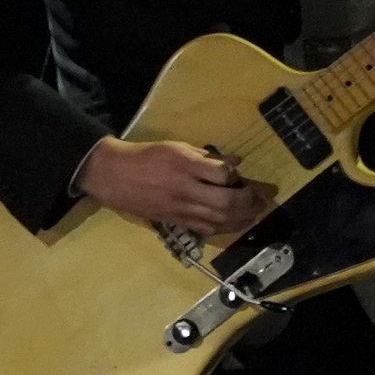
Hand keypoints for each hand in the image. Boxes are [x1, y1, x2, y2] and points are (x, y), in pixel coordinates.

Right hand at [77, 136, 267, 237]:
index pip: (223, 174)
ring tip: (255, 213)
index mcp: (184, 164)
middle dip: (249, 201)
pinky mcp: (175, 220)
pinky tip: (235, 223)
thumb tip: (235, 162)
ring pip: (219, 218)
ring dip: (243, 217)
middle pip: (226, 201)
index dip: (237, 176)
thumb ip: (206, 156)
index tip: (240, 175)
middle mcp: (185, 188)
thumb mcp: (176, 147)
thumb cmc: (146, 156)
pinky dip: (225, 227)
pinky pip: (206, 228)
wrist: (114, 176)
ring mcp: (180, 208)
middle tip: (261, 198)